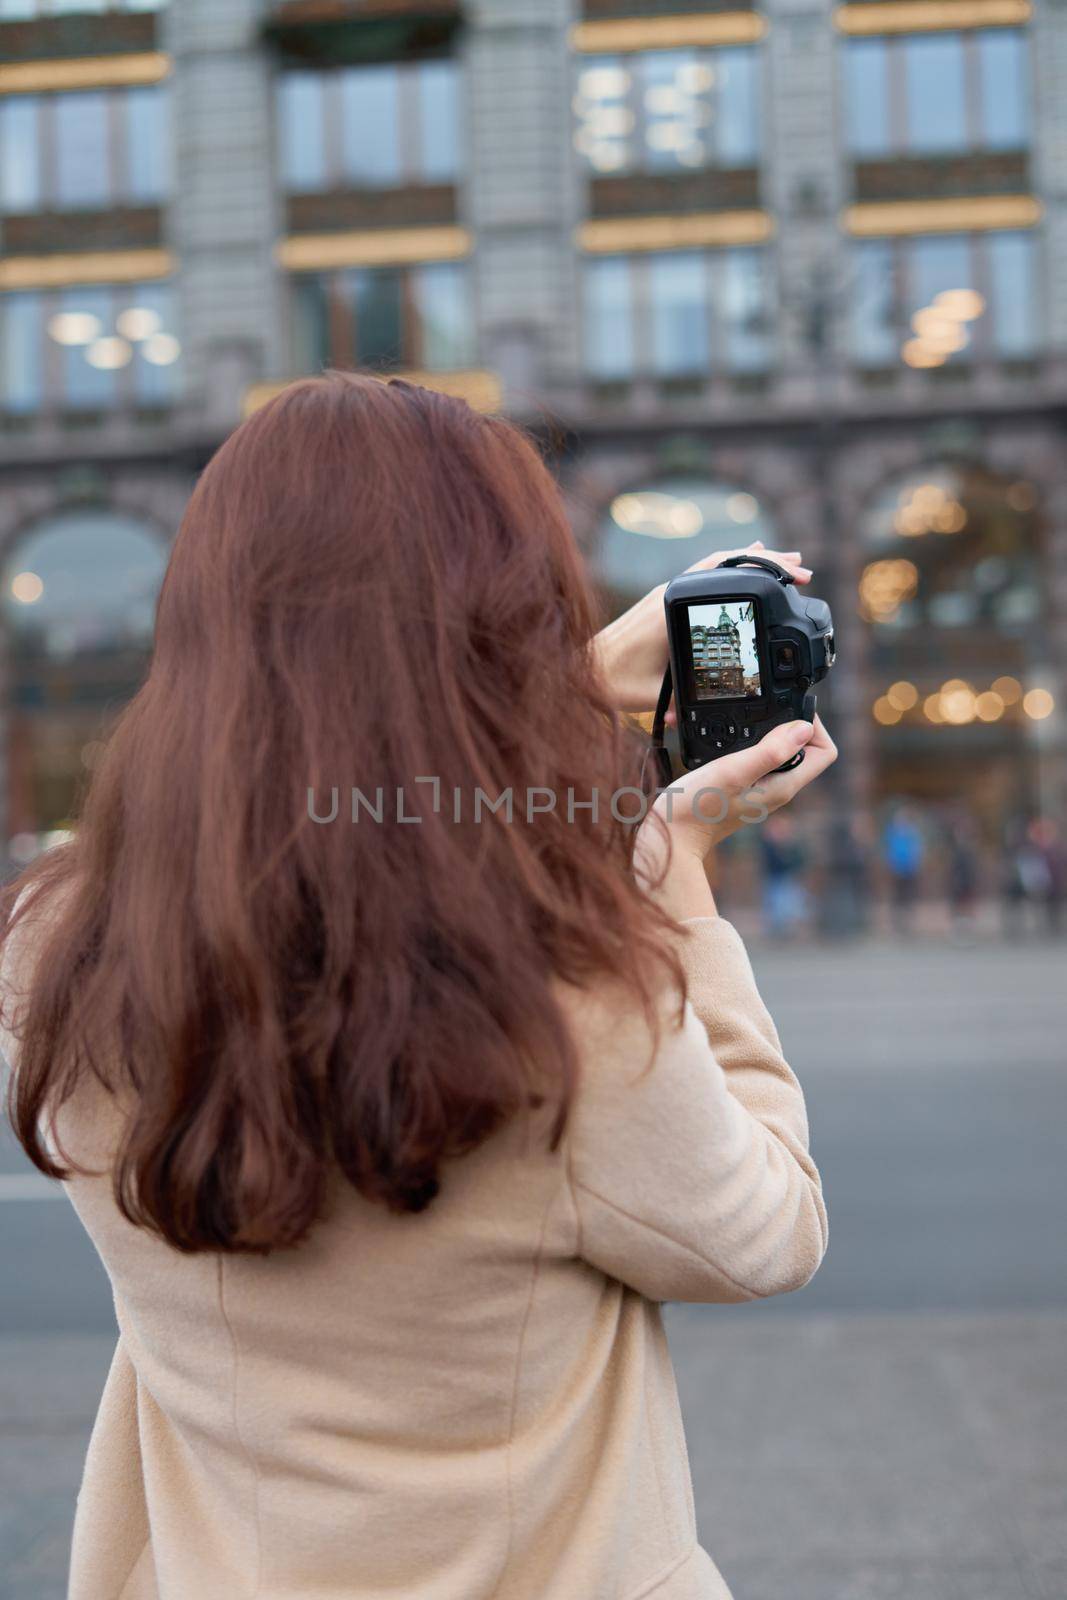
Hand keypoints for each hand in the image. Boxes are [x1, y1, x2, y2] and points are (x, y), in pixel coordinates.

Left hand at [593, 540, 812, 714]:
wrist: (581, 671)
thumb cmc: (612, 682)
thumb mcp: (651, 693)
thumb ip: (677, 702)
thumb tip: (694, 716)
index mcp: (674, 606)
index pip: (726, 572)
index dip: (764, 570)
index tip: (793, 575)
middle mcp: (670, 592)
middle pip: (727, 564)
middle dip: (766, 564)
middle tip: (802, 570)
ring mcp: (666, 594)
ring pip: (715, 567)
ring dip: (748, 565)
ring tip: (782, 565)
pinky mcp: (661, 601)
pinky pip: (700, 578)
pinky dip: (725, 573)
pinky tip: (743, 573)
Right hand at [635, 718, 837, 918]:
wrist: (671, 836)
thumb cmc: (697, 808)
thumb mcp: (734, 771)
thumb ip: (770, 751)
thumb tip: (805, 728)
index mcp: (784, 784)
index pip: (825, 751)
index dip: (814, 725)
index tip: (787, 710)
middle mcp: (777, 788)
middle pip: (803, 748)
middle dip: (789, 722)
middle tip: (762, 709)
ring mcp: (759, 789)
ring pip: (778, 751)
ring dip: (765, 730)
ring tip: (743, 718)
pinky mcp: (742, 787)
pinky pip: (755, 757)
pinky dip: (745, 741)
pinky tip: (725, 736)